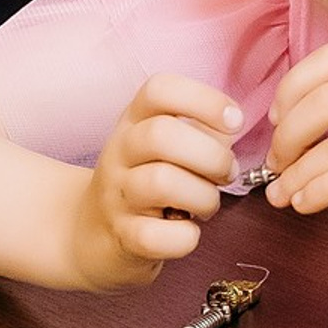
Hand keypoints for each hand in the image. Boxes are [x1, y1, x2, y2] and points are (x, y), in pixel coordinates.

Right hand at [68, 75, 241, 289]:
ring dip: (203, 197)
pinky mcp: (122, 235)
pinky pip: (157, 236)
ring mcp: (117, 193)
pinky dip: (185, 237)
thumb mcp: (162, 145)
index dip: (203, 100)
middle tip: (227, 174)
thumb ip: (200, 132)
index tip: (234, 121)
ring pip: (161, 183)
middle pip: (161, 134)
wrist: (93, 228)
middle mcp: (120, 150)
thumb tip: (230, 128)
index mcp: (133, 120)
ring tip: (207, 204)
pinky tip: (187, 232)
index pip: (159, 90)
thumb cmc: (146, 181)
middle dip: (211, 156)